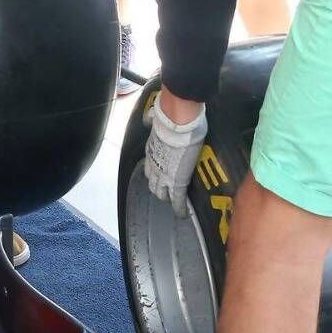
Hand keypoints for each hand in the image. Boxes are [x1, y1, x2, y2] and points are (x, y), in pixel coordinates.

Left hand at [145, 92, 207, 216]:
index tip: (159, 175)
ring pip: (161, 193)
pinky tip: (182, 214)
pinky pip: (177, 200)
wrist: (177, 124)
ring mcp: (163, 175)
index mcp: (151, 150)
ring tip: (174, 202)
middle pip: (152, 182)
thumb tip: (149, 117)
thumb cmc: (172, 119)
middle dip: (158, 188)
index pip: (150, 167)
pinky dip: (179, 208)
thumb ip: (152, 121)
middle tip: (166, 192)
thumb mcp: (157, 121)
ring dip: (167, 197)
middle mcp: (153, 164)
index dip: (154, 173)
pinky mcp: (176, 182)